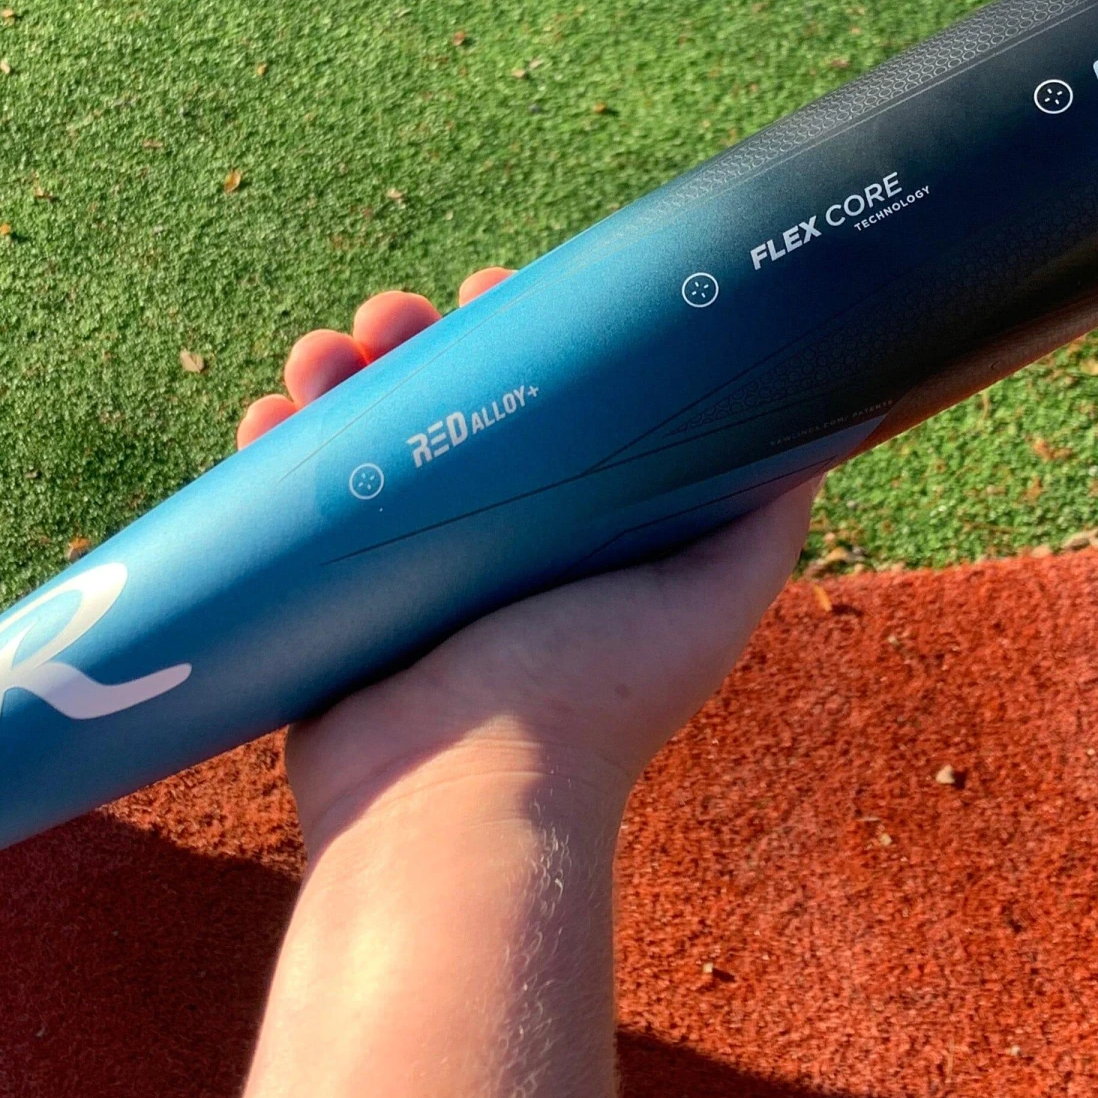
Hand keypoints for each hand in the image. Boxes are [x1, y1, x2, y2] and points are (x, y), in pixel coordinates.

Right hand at [237, 269, 817, 855]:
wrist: (461, 807)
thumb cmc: (591, 697)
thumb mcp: (709, 596)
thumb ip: (765, 517)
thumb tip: (831, 417)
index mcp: (567, 523)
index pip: (539, 396)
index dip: (515, 333)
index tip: (494, 290)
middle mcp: (489, 538)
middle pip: (441, 403)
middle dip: (412, 344)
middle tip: (389, 319)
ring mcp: (406, 567)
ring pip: (361, 438)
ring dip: (334, 380)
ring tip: (320, 361)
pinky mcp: (331, 597)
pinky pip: (295, 502)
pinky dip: (276, 451)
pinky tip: (266, 420)